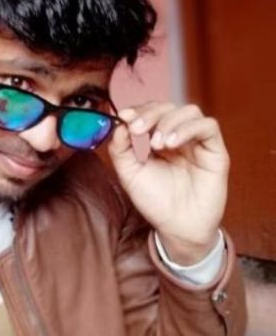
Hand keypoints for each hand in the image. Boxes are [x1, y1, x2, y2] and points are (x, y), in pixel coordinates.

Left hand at [108, 101, 228, 264]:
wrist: (177, 228)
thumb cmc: (156, 202)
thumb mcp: (129, 173)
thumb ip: (121, 148)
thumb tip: (119, 123)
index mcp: (160, 141)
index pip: (152, 112)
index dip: (139, 110)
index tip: (124, 116)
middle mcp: (181, 138)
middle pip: (169, 107)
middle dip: (150, 114)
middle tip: (137, 129)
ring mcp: (199, 143)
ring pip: (190, 111)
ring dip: (169, 122)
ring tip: (157, 144)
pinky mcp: (216, 151)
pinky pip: (209, 126)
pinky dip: (188, 129)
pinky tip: (172, 145)